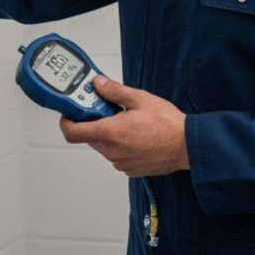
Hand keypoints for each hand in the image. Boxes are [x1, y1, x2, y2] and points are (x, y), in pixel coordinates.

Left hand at [59, 77, 188, 177]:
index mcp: (110, 133)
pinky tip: (137, 135)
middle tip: (108, 109)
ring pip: (104, 146)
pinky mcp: (129, 169)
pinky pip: (116, 155)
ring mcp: (120, 162)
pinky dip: (120, 145)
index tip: (72, 111)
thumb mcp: (139, 99)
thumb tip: (98, 84)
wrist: (187, 146)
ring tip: (128, 122)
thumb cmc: (168, 125)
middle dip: (94, 122)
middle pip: (89, 136)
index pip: (72, 132)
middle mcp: (111, 151)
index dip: (67, 120)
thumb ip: (113, 91)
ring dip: (109, 133)